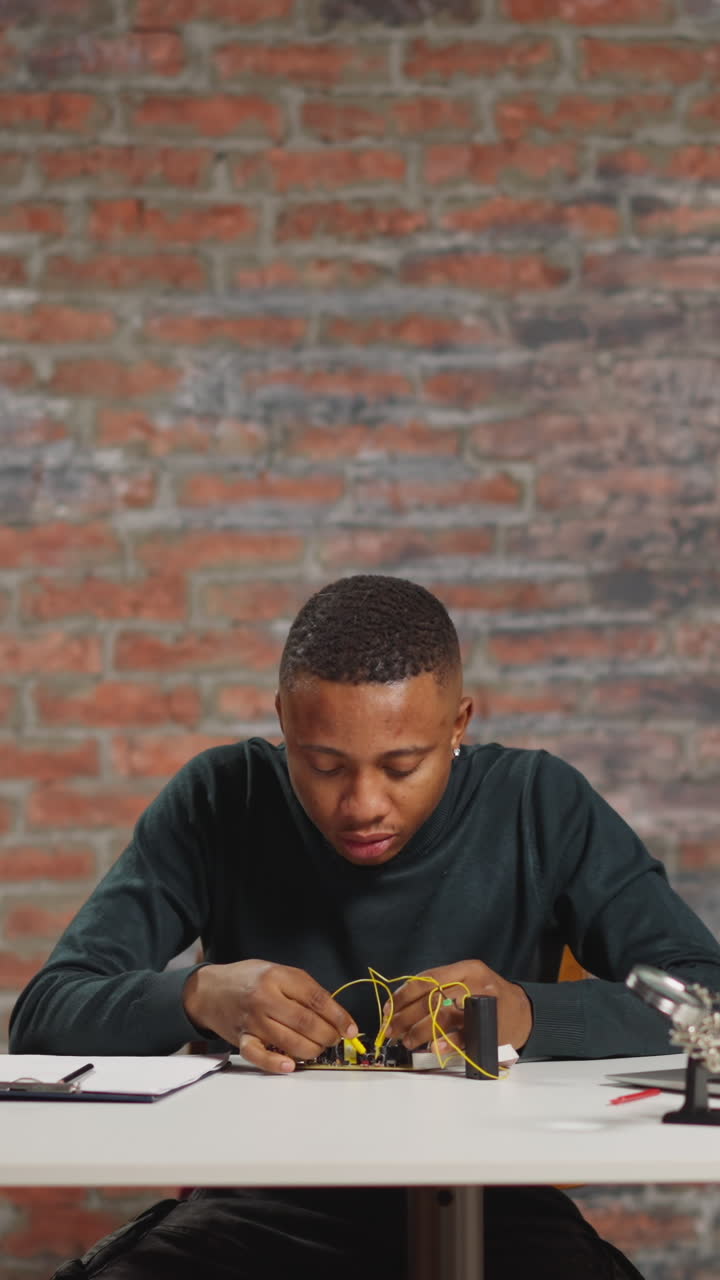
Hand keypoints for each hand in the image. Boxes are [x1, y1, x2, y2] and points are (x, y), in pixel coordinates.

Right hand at [182, 960, 357, 1074]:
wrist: (209, 989)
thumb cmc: (248, 979)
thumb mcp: (277, 971)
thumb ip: (303, 989)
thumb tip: (334, 1014)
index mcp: (277, 976)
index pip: (316, 998)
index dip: (338, 1016)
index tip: (351, 1028)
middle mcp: (265, 998)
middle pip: (306, 1022)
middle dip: (328, 1035)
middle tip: (335, 1039)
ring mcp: (252, 1020)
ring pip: (290, 1041)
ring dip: (312, 1050)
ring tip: (318, 1048)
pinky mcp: (241, 1039)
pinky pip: (259, 1056)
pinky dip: (276, 1064)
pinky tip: (291, 1066)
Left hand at [385, 961, 532, 1051]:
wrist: (524, 1012)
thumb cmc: (489, 996)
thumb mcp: (468, 980)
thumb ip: (440, 987)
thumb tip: (400, 1006)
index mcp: (467, 969)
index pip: (427, 979)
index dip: (404, 995)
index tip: (388, 1010)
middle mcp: (475, 983)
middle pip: (432, 998)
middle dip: (406, 1016)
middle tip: (391, 1030)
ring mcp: (484, 1006)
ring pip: (443, 1016)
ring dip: (420, 1031)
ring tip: (407, 1041)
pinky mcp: (490, 1029)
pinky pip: (463, 1037)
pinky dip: (444, 1043)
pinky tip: (432, 1049)